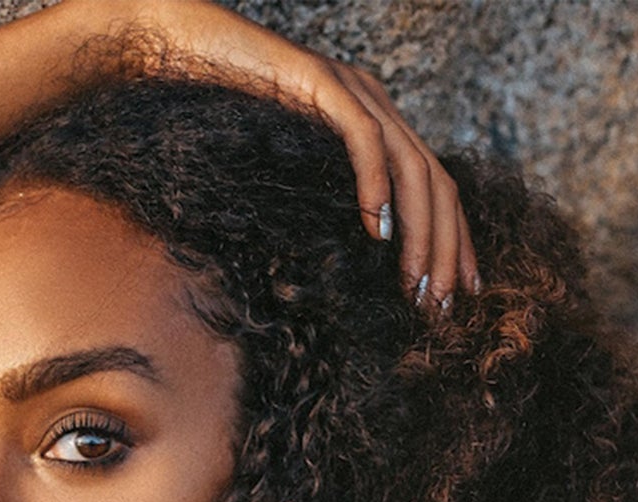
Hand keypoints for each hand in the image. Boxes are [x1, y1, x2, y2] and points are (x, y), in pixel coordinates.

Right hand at [74, 0, 477, 303]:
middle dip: (447, 249)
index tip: (458, 294)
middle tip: (441, 307)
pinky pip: (364, 138)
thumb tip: (346, 268)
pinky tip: (377, 233)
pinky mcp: (320, 83)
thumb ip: (321, 207)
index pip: (435, 186)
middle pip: (437, 181)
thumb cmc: (219, 125)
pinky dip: (377, 187)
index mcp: (376, 125)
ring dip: (420, 232)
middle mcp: (375, 103)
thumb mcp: (285, 179)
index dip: (454, 241)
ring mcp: (351, 89)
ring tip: (415, 284)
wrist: (179, 57)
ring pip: (413, 166)